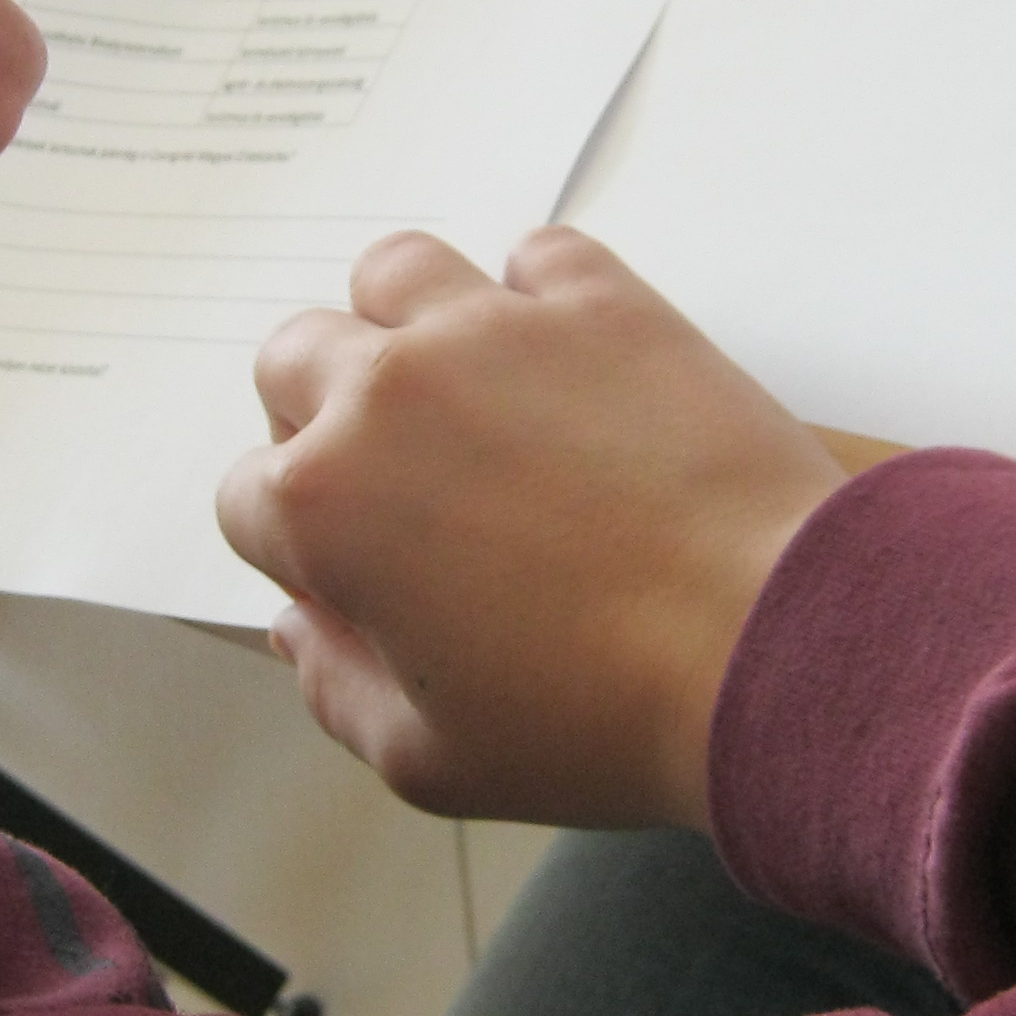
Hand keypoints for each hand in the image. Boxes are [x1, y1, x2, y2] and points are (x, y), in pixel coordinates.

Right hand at [216, 228, 846, 833]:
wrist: (768, 648)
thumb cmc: (599, 719)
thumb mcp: (430, 762)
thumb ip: (335, 689)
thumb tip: (302, 627)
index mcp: (322, 507)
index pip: (248, 497)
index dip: (293, 545)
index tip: (353, 574)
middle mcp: (385, 391)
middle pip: (294, 357)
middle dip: (319, 412)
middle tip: (394, 475)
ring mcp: (493, 329)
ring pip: (392, 270)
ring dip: (402, 320)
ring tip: (457, 385)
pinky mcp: (599, 300)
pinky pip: (532, 253)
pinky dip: (534, 292)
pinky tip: (564, 356)